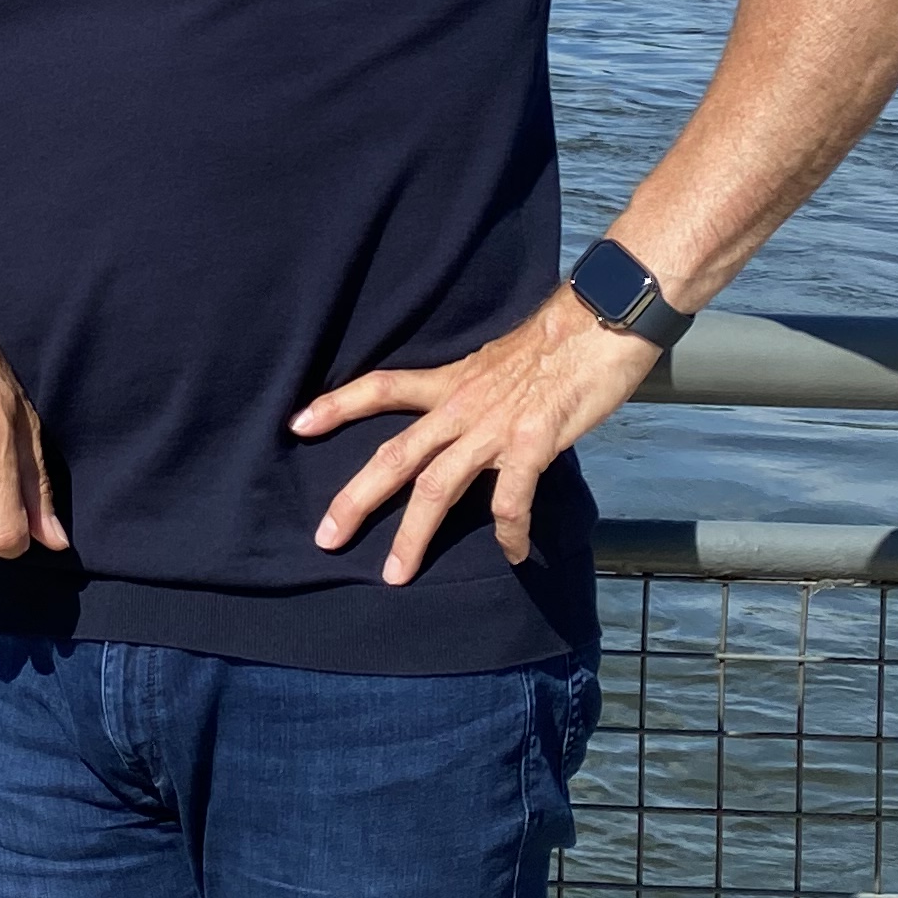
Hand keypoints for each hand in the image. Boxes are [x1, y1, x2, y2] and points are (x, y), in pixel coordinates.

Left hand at [289, 293, 661, 585]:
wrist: (600, 324)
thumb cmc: (556, 344)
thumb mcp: (496, 364)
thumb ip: (474, 394)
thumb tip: (465, 421)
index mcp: (451, 383)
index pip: (381, 388)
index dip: (337, 405)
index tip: (297, 423)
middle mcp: (461, 407)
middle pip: (395, 456)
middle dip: (356, 499)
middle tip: (324, 537)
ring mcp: (494, 427)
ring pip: (437, 487)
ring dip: (413, 535)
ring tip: (395, 573)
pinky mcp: (532, 443)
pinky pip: (511, 499)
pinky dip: (508, 532)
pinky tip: (512, 554)